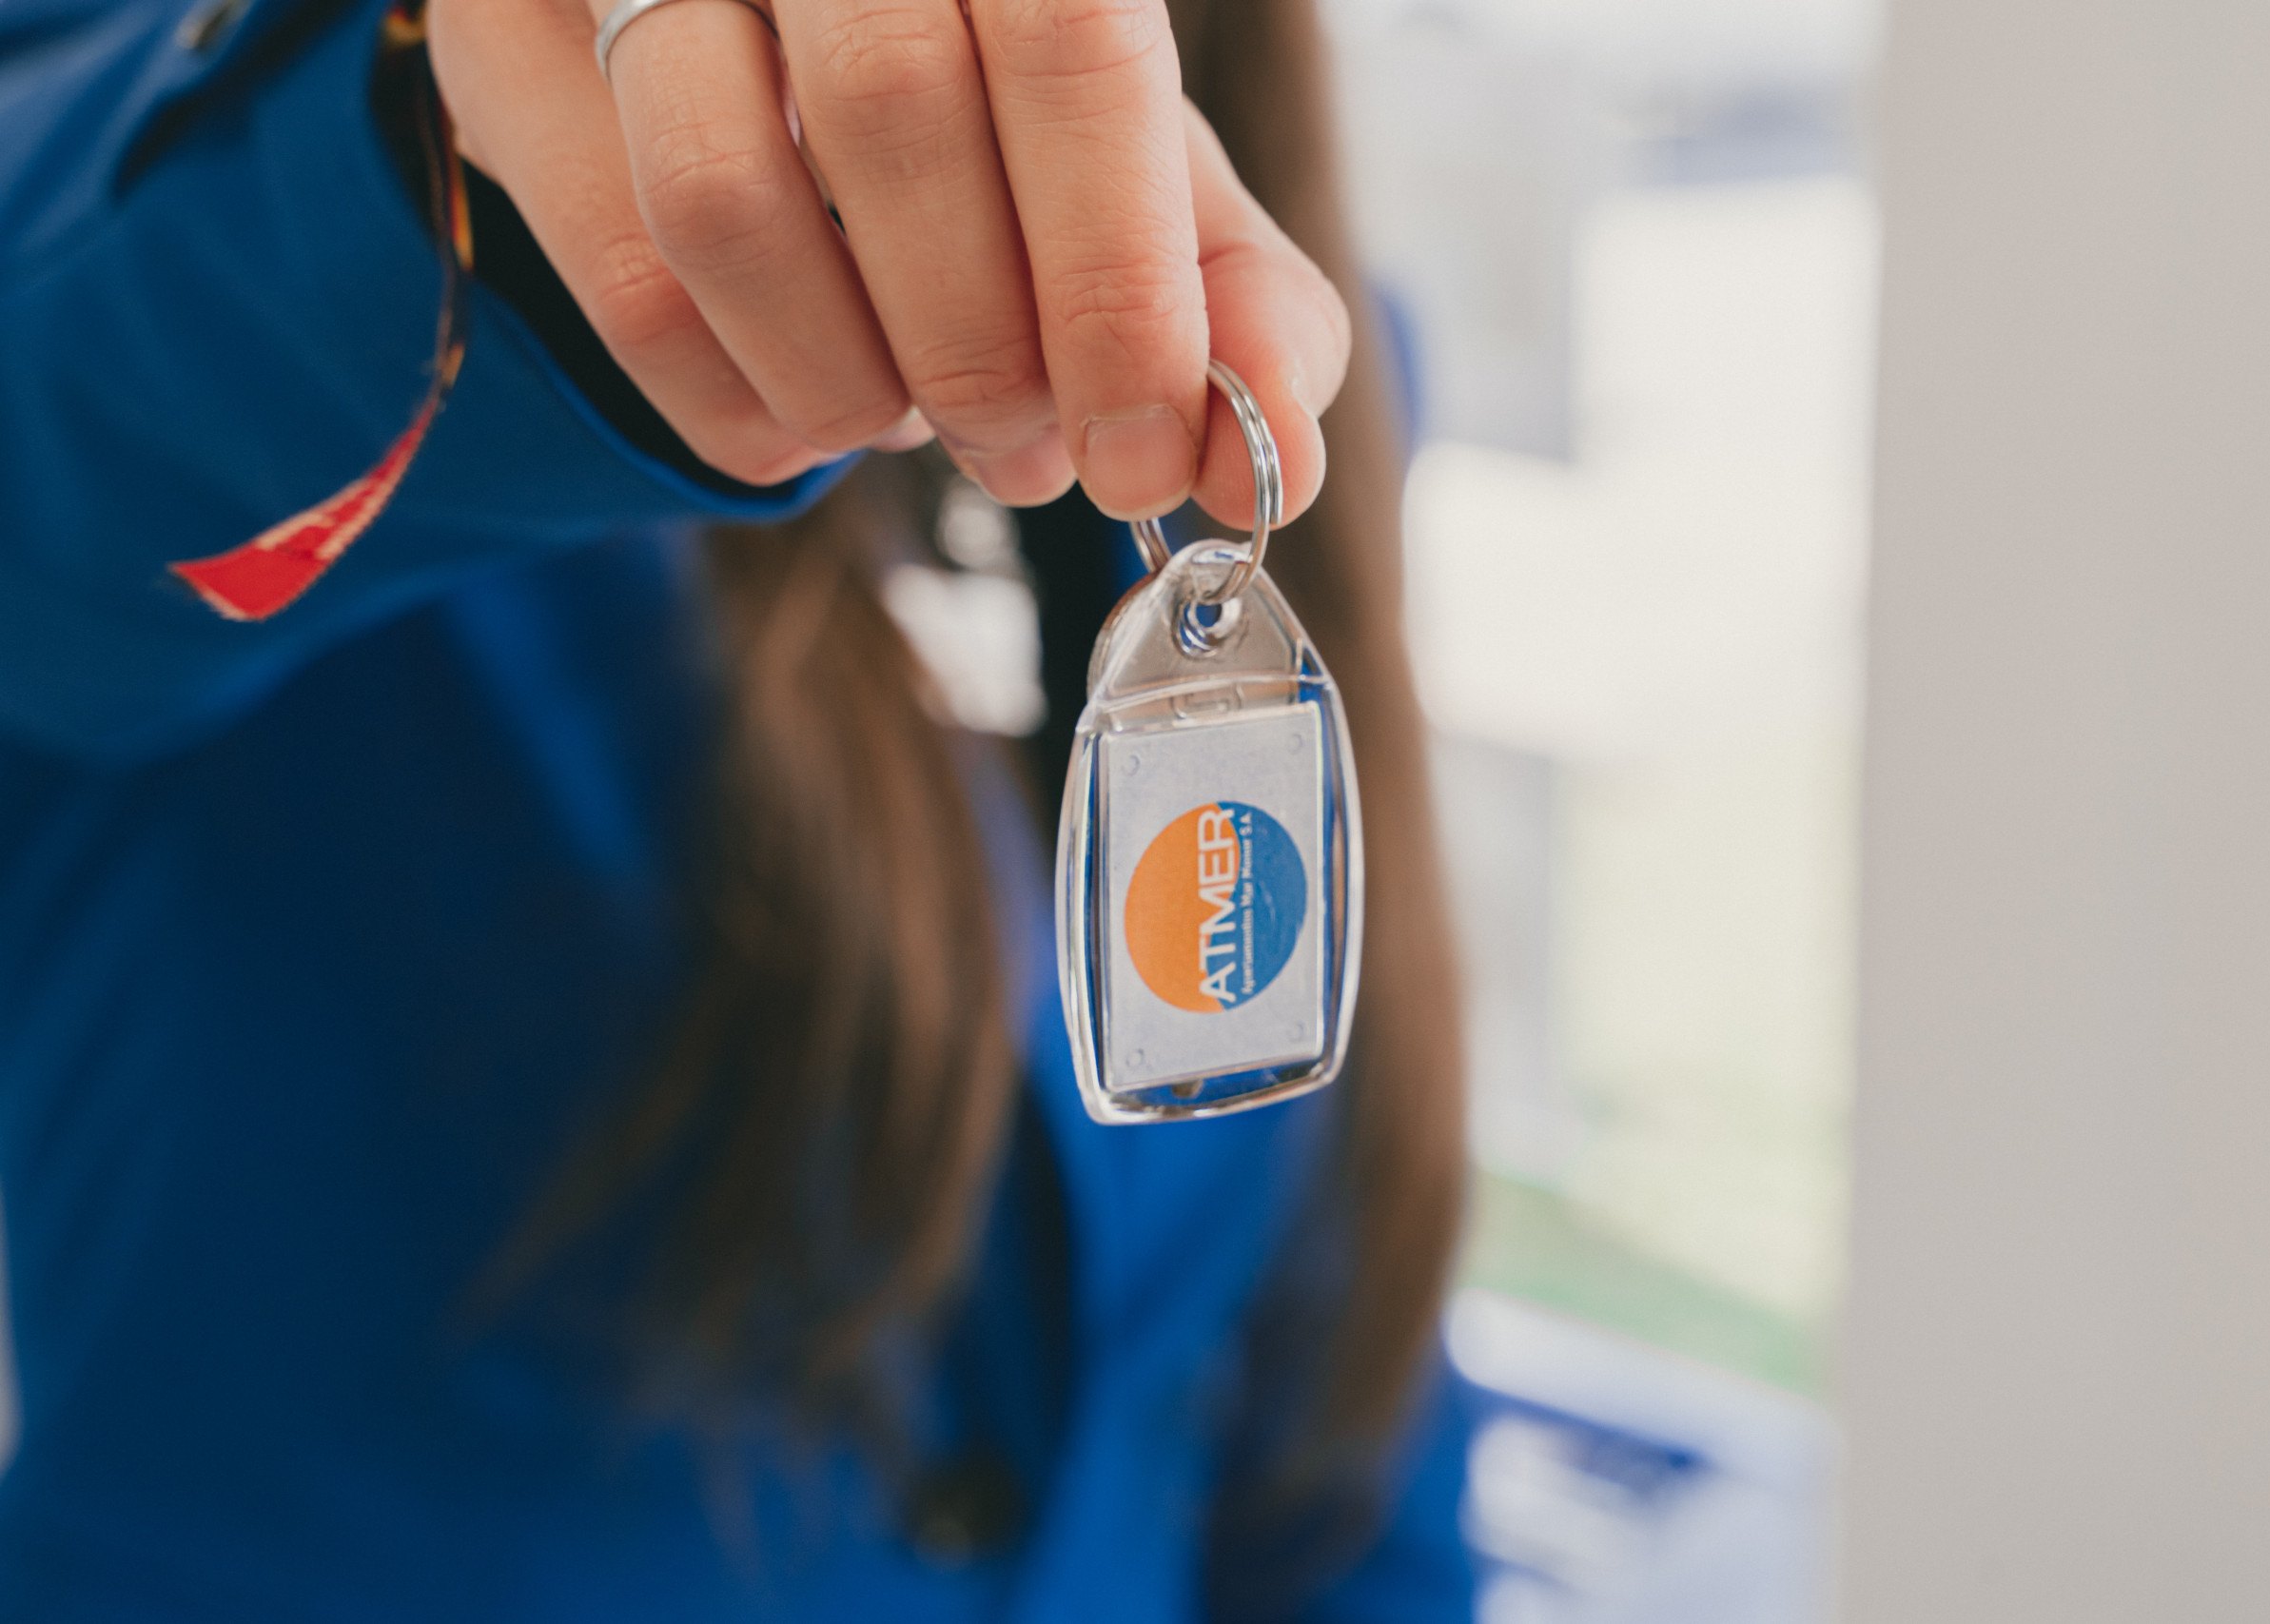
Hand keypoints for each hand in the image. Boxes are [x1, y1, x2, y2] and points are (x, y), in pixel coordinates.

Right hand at [423, 0, 1350, 524]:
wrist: (766, 26)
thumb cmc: (984, 100)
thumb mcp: (1125, 168)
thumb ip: (1219, 293)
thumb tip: (1272, 451)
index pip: (1069, 44)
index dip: (1116, 281)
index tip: (1147, 455)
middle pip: (889, 113)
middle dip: (981, 346)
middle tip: (1028, 453)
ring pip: (722, 200)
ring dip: (847, 380)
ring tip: (911, 410)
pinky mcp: (500, 49)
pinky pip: (618, 280)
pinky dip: (738, 410)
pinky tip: (811, 415)